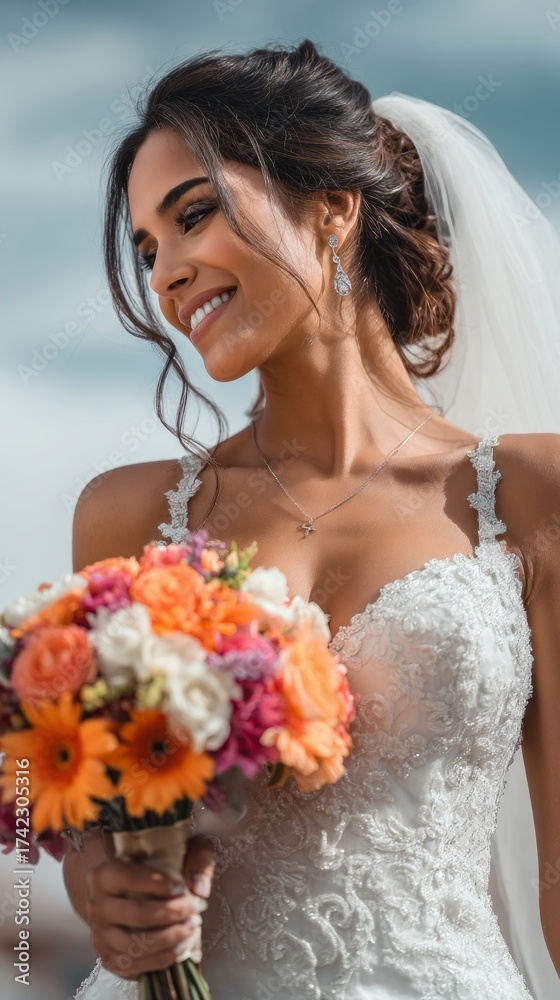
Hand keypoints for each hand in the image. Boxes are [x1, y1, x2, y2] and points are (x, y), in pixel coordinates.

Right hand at [85, 834, 215, 980]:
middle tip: (195, 909)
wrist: (131, 894)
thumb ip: (196, 860)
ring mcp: (100, 935)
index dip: (157, 883)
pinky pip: (135, 966)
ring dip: (169, 939)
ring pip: (135, 945)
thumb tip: (199, 889)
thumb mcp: (180, 850)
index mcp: (103, 875)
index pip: (128, 878)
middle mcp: (96, 906)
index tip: (181, 887)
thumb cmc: (156, 870)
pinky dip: (162, 959)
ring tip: (192, 928)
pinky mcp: (109, 958)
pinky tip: (181, 947)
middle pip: (135, 914)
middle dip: (171, 913)